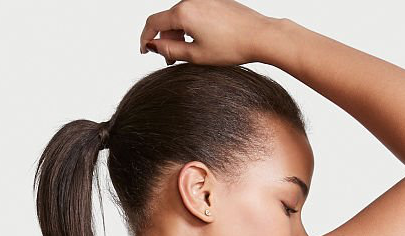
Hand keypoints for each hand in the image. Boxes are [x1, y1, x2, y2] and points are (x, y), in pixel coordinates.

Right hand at [139, 0, 279, 66]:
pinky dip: (191, 27)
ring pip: (181, 17)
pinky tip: (200, 42)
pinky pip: (194, 12)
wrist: (259, 36)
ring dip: (178, 34)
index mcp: (183, 12)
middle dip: (165, 39)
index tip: (145, 51)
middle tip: (171, 60)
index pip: (153, 23)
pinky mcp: (214, 0)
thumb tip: (153, 46)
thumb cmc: (232, 46)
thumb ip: (170, 51)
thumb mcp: (196, 55)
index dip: (145, 38)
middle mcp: (191, 0)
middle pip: (167, 19)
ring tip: (187, 53)